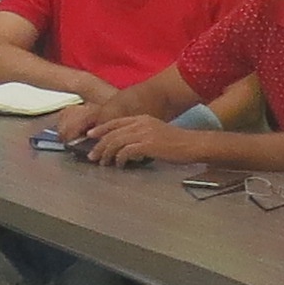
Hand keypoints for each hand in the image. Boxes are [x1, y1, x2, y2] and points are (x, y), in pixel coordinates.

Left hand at [79, 113, 199, 167]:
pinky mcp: (147, 144)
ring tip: (103, 163)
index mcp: (142, 119)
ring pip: (116, 142)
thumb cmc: (177, 142)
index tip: (91, 135)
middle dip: (100, 145)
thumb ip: (141, 135)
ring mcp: (144, 133)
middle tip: (93, 156)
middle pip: (112, 133)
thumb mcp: (156, 132)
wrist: (192, 144)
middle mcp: (141, 123)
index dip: (101, 128)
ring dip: (107, 154)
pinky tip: (119, 165)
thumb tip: (127, 147)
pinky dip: (119, 159)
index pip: (116, 122)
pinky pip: (126, 151)